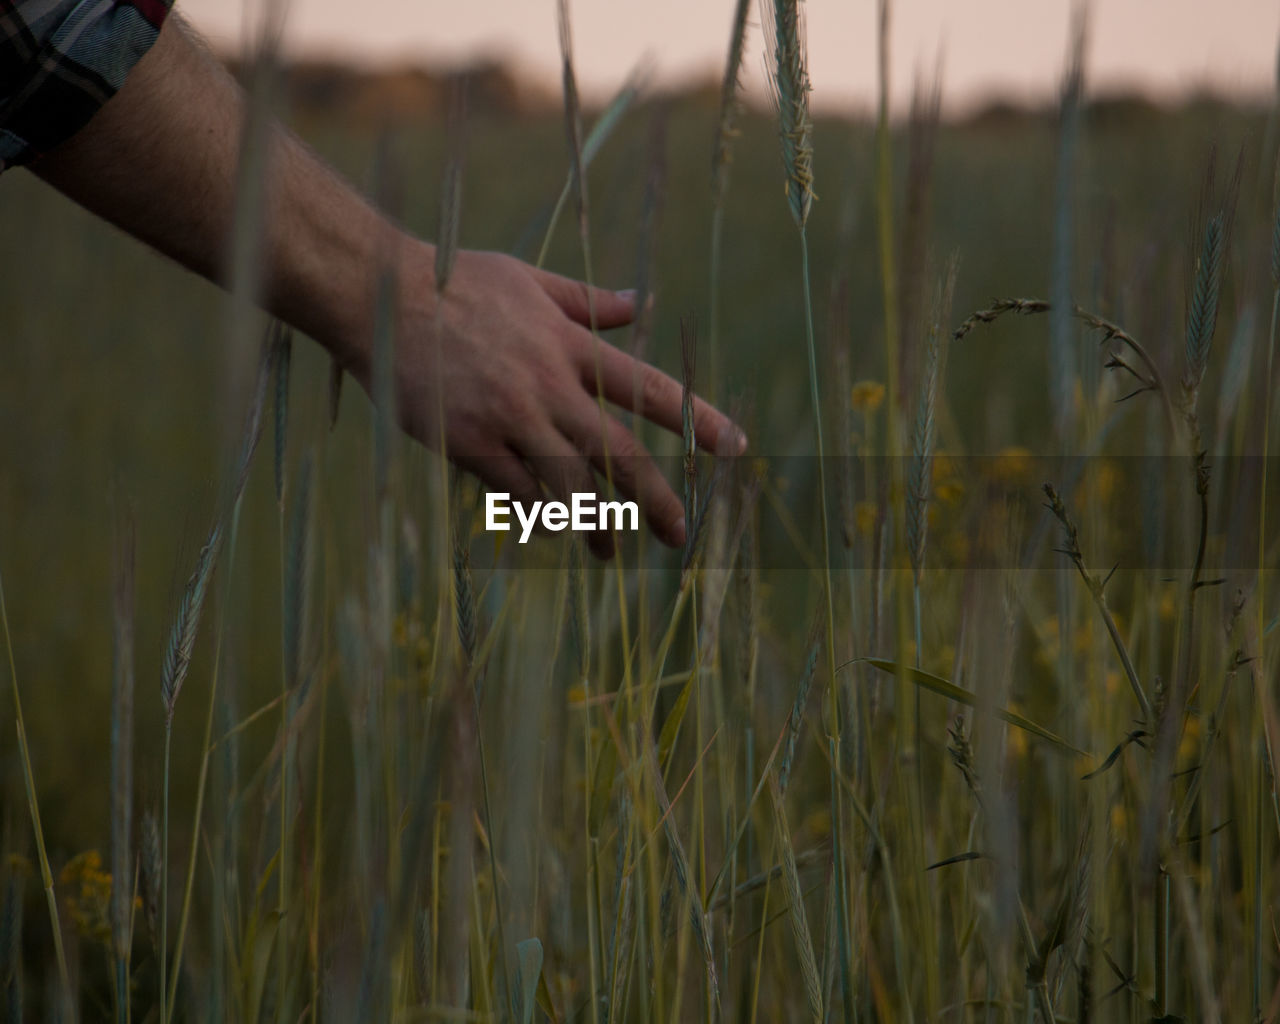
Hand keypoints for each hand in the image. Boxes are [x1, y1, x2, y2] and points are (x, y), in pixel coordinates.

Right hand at [387, 247, 745, 557]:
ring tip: (612, 551)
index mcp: (569, 343)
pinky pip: (512, 491)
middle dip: (656, 497)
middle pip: (618, 451)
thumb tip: (641, 302)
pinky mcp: (466, 440)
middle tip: (680, 534)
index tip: (736, 448)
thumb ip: (586, 300)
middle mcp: (548, 383)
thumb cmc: (451, 280)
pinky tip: (548, 531)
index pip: (648, 388)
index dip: (697, 420)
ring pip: (568, 482)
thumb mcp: (528, 280)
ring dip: (596, 521)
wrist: (376, 293)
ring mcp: (508, 415)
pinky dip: (534, 513)